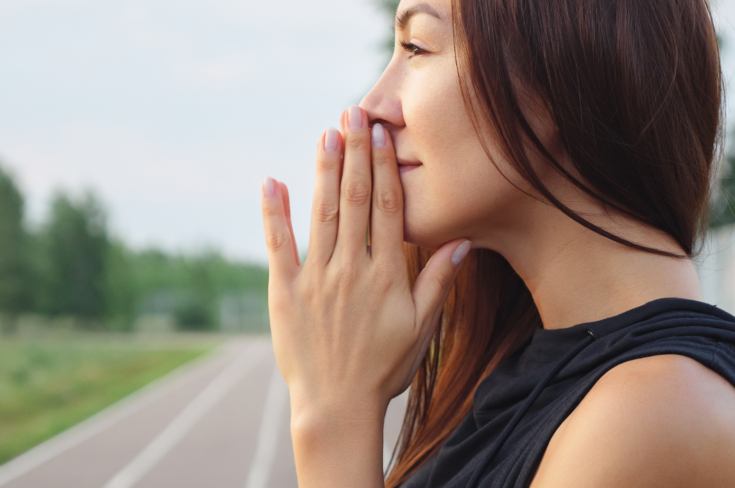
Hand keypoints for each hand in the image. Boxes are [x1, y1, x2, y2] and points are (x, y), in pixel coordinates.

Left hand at [260, 105, 470, 423]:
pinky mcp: (285, 292)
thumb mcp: (421, 328)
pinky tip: (273, 180)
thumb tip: (461, 241)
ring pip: (322, 214)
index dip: (383, 166)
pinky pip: (278, 245)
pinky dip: (275, 212)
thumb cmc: (384, 369)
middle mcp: (351, 269)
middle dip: (355, 153)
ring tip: (327, 133)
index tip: (381, 133)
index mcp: (386, 275)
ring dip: (324, 171)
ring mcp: (316, 279)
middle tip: (354, 114)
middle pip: (354, 200)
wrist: (337, 405)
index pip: (386, 208)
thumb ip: (438, 281)